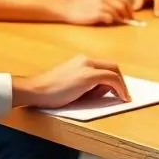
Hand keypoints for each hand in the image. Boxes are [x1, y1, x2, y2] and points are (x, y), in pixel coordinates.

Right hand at [13, 55, 130, 108]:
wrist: (35, 90)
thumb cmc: (49, 92)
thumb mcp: (72, 86)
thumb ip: (88, 85)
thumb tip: (106, 90)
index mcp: (80, 61)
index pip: (104, 66)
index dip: (114, 78)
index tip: (117, 89)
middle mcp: (85, 60)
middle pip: (112, 66)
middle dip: (120, 80)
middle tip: (123, 94)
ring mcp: (87, 66)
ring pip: (113, 70)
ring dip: (121, 85)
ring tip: (122, 97)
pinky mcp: (88, 76)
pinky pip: (111, 79)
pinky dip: (120, 88)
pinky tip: (122, 97)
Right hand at [63, 0, 132, 24]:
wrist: (67, 8)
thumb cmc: (81, 4)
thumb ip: (108, 0)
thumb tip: (122, 11)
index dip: (129, 8)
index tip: (130, 15)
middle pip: (123, 5)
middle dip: (127, 14)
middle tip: (128, 21)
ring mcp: (101, 4)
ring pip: (117, 12)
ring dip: (119, 19)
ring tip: (117, 22)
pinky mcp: (97, 13)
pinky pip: (110, 18)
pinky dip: (111, 21)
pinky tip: (106, 21)